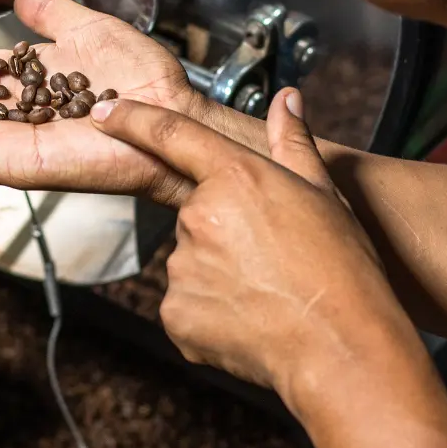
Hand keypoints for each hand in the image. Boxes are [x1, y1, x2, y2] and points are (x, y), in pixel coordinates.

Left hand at [90, 87, 416, 410]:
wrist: (341, 347)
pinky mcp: (175, 313)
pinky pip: (186, 303)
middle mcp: (198, 216)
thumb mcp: (324, 194)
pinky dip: (210, 310)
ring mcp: (182, 267)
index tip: (105, 111)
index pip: (169, 135)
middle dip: (225, 229)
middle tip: (271, 255)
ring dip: (218, 272)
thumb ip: (293, 142)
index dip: (132, 119)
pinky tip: (249, 317)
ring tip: (267, 290)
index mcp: (234, 178)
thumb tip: (288, 100)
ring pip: (191, 260)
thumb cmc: (341, 269)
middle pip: (196, 214)